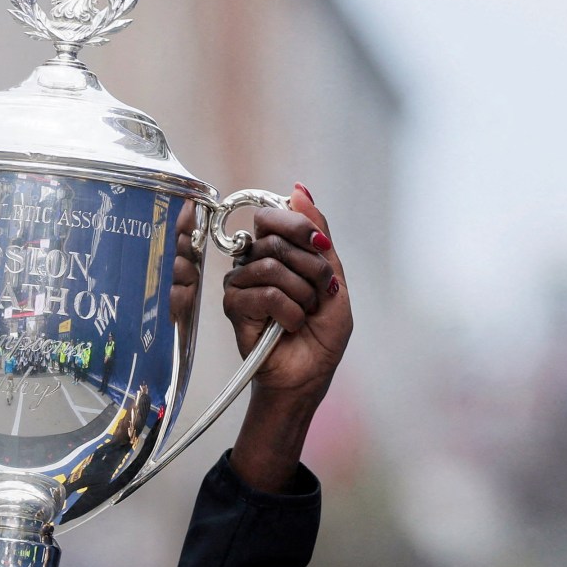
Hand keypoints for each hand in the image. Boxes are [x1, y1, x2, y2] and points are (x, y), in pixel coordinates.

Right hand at [223, 186, 352, 492]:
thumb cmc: (320, 333)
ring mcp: (241, 284)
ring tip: (305, 315)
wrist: (309, 376)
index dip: (298, 225)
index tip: (322, 247)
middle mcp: (254, 262)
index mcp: (276, 250)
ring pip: (270, 265)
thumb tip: (298, 190)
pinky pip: (263, 293)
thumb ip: (317, 235)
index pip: (273, 214)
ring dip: (301, 293)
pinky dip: (288, 311)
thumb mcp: (332, 278)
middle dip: (310, 267)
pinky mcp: (234, 308)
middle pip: (275, 239)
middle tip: (320, 293)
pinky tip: (290, 327)